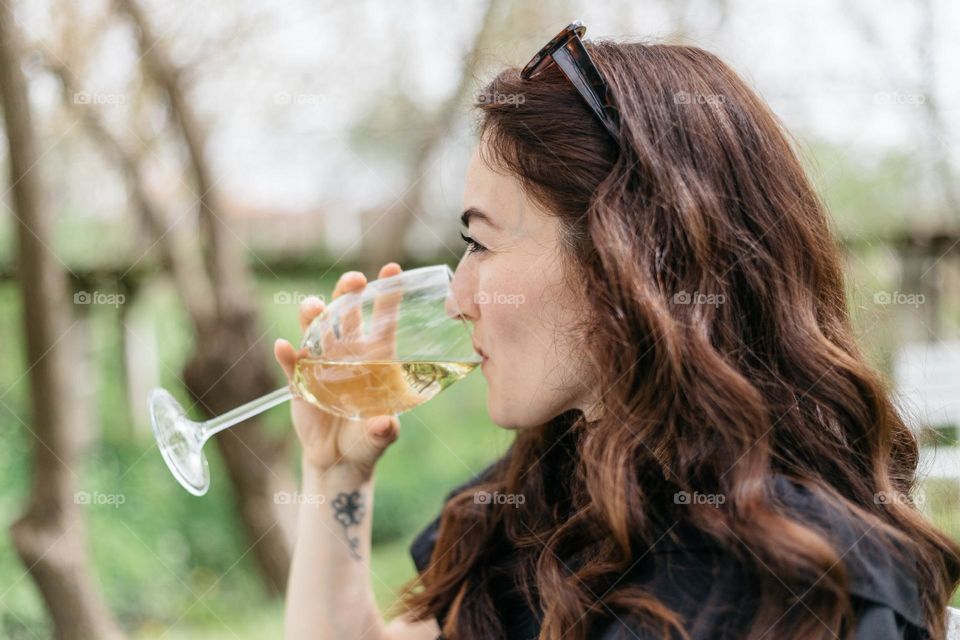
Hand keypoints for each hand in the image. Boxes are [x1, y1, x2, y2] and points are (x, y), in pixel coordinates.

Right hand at [274, 263, 402, 477]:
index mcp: (376, 358)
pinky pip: (291, 364)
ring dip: (313, 318)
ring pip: (316, 331)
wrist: (339, 461)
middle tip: (353, 280)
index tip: (392, 269)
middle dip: (347, 294)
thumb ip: (385, 430)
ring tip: (313, 308)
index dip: (387, 294)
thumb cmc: (368, 440)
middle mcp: (349, 354)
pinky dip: (287, 355)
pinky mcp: (299, 381)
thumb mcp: (381, 437)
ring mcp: (322, 364)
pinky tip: (283, 347)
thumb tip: (384, 424)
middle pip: (346, 315)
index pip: (383, 320)